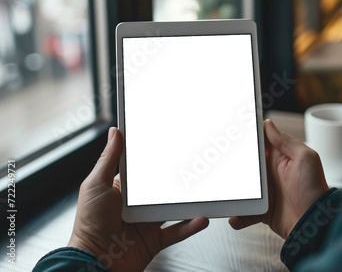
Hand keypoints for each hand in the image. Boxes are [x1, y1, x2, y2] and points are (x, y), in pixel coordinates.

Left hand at [68, 127, 208, 271]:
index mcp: (123, 190)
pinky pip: (178, 231)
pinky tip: (201, 218)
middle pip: (163, 189)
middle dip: (179, 180)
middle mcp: (137, 206)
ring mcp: (148, 223)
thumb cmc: (88, 225)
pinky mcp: (156, 240)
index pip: (144, 171)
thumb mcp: (96, 185)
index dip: (157, 159)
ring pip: (174, 209)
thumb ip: (109, 159)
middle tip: (195, 166)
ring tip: (203, 191)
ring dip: (189, 202)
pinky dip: (191, 225)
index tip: (172, 145)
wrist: (95, 262)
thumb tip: (115, 133)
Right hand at [229, 120, 328, 238]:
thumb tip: (269, 124)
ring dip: (231, 191)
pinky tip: (234, 216)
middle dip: (231, 163)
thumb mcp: (305, 157)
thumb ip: (286, 141)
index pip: (260, 142)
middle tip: (217, 162)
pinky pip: (245, 211)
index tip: (231, 132)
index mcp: (280, 157)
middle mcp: (270, 173)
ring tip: (222, 193)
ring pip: (241, 188)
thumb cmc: (314, 189)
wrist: (314, 223)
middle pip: (245, 164)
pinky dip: (238, 214)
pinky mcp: (261, 210)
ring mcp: (264, 192)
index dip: (246, 137)